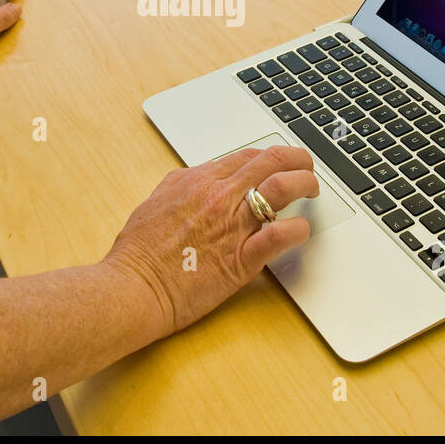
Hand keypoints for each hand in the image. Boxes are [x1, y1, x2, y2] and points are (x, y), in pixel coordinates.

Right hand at [103, 146, 317, 338]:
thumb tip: (195, 178)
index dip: (270, 156)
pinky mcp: (242, 259)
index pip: (246, 156)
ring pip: (283, 188)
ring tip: (312, 191)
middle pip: (272, 161)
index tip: (280, 163)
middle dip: (298, 161)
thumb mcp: (155, 203)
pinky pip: (281, 235)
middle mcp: (219, 196)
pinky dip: (298, 229)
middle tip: (307, 169)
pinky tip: (301, 230)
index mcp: (197, 181)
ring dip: (305, 184)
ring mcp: (232, 225)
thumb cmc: (138, 254)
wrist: (132, 287)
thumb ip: (179, 186)